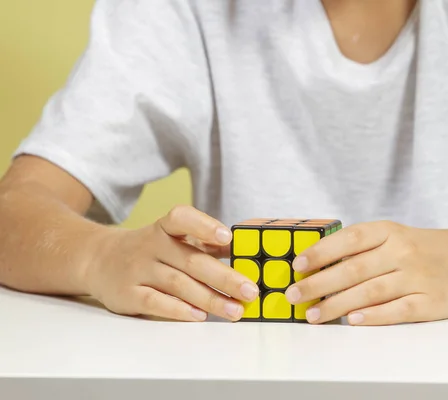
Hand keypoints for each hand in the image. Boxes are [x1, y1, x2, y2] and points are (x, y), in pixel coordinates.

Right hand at [84, 206, 258, 321]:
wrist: (98, 260)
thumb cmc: (150, 250)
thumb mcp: (173, 239)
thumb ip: (207, 243)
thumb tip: (244, 250)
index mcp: (165, 228)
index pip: (182, 219)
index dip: (204, 226)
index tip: (228, 236)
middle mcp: (150, 245)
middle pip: (191, 261)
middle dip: (224, 278)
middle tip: (250, 291)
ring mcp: (137, 269)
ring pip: (178, 284)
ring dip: (210, 299)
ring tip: (234, 310)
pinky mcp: (127, 294)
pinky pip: (154, 302)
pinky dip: (178, 310)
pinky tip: (200, 316)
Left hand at [284, 221, 447, 325]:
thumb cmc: (422, 249)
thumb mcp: (394, 236)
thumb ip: (361, 248)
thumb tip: (316, 266)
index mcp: (389, 231)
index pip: (350, 239)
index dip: (321, 252)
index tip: (297, 265)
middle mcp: (403, 251)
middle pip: (354, 269)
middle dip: (319, 284)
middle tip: (293, 296)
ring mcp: (418, 276)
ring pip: (370, 292)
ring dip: (337, 305)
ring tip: (313, 315)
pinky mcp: (431, 301)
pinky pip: (397, 310)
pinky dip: (372, 316)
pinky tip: (351, 320)